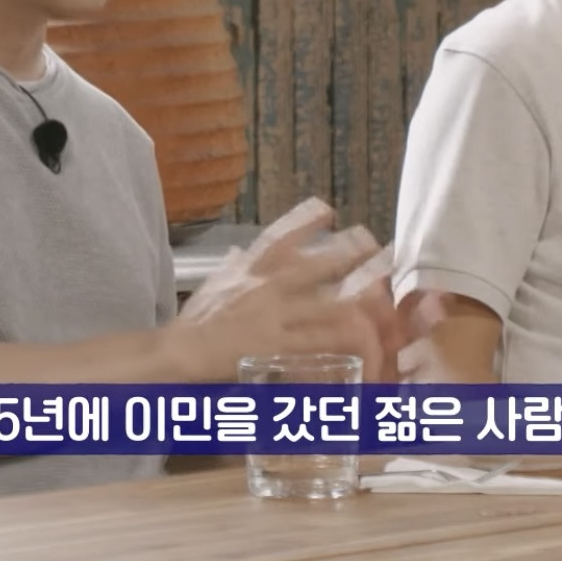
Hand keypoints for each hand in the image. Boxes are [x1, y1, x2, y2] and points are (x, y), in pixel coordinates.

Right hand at [169, 199, 389, 380]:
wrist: (180, 352)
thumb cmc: (194, 322)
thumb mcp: (213, 285)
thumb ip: (231, 268)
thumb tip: (237, 251)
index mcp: (250, 270)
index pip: (280, 236)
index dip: (306, 220)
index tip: (327, 208)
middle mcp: (267, 288)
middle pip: (316, 265)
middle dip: (347, 253)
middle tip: (372, 243)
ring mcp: (275, 317)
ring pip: (327, 303)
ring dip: (358, 296)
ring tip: (382, 290)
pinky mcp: (279, 346)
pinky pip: (320, 342)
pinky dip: (341, 339)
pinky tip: (364, 336)